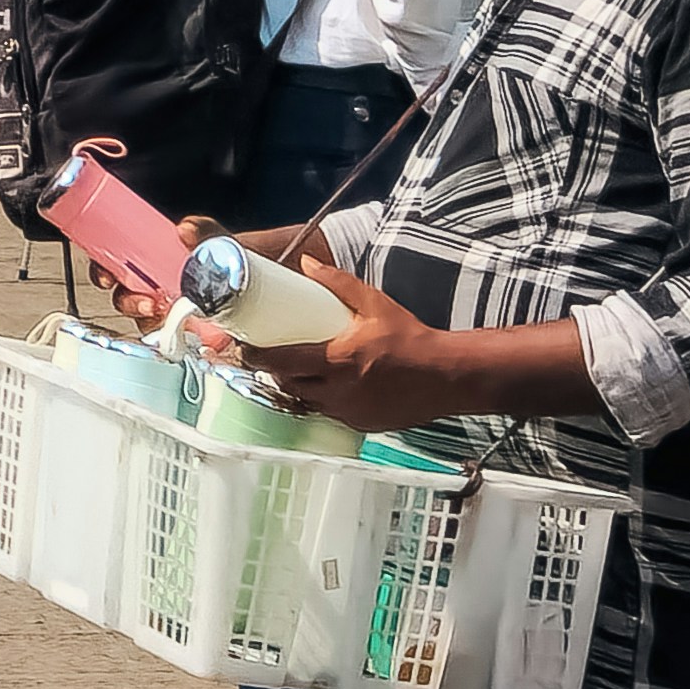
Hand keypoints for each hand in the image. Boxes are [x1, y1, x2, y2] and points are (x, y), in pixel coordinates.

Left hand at [220, 238, 440, 430]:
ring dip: (296, 387)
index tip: (244, 346)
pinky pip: (329, 413)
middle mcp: (337, 391)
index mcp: (336, 361)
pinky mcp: (361, 424)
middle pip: (287, 384)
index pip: (281, 361)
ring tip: (293, 370)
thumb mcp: (374, 303)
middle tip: (267, 355)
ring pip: (307, 402)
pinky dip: (321, 400)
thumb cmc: (411, 338)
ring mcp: (348, 411)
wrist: (446, 375)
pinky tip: (324, 386)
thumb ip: (338, 283)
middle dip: (273, 371)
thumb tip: (307, 264)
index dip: (256, 355)